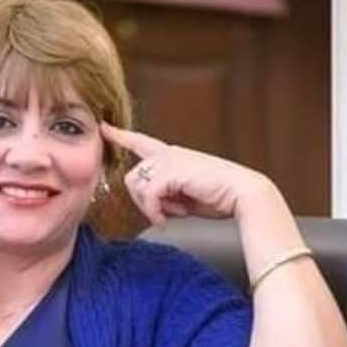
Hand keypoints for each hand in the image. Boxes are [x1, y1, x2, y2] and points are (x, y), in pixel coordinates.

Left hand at [101, 123, 270, 226]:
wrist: (242, 194)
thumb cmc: (217, 197)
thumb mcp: (183, 196)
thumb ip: (164, 194)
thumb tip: (150, 205)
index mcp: (171, 155)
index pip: (140, 142)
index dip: (120, 136)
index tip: (104, 127)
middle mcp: (168, 153)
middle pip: (131, 177)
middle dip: (142, 201)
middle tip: (163, 213)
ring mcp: (169, 159)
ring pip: (138, 187)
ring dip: (151, 207)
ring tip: (172, 214)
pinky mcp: (172, 170)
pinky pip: (149, 195)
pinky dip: (155, 212)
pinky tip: (166, 219)